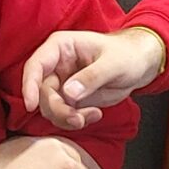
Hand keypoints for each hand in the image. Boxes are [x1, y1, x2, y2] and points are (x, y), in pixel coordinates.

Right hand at [21, 28, 166, 130]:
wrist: (139, 64)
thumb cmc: (127, 54)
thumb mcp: (113, 63)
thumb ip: (92, 77)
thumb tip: (68, 93)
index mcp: (61, 47)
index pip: (36, 65)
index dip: (29, 85)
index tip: (31, 105)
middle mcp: (56, 65)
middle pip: (42, 92)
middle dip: (57, 109)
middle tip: (77, 118)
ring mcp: (62, 83)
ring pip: (49, 107)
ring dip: (66, 118)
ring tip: (91, 115)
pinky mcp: (70, 99)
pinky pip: (63, 115)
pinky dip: (76, 120)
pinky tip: (94, 115)